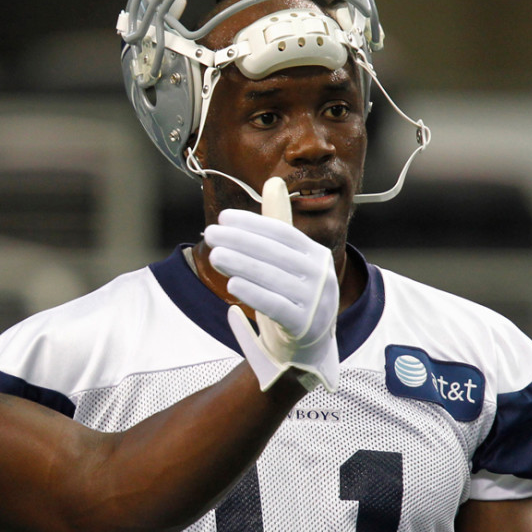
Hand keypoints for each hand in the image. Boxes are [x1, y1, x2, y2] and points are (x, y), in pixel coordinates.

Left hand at [204, 178, 339, 391]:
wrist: (306, 350)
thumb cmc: (291, 299)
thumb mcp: (287, 262)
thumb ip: (279, 225)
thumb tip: (272, 182)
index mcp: (316, 256)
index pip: (283, 234)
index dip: (253, 224)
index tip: (223, 218)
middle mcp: (321, 276)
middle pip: (276, 254)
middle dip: (241, 241)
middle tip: (210, 234)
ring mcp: (316, 303)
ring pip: (274, 279)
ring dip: (242, 265)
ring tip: (214, 255)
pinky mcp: (305, 327)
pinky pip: (277, 307)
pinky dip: (254, 294)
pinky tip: (232, 285)